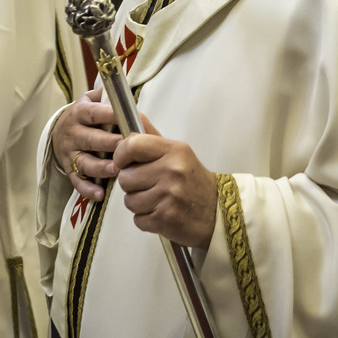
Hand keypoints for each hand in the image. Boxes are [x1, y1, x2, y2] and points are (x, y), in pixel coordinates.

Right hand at [52, 87, 122, 202]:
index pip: (95, 113)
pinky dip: (88, 189)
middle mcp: (73, 133)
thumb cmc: (84, 115)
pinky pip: (77, 181)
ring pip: (85, 162)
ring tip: (118, 170)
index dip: (110, 116)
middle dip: (109, 144)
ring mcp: (70, 153)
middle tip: (127, 148)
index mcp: (80, 113)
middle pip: (91, 139)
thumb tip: (123, 95)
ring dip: (101, 167)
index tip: (126, 119)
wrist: (58, 131)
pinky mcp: (69, 170)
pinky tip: (100, 193)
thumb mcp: (90, 100)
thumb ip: (105, 96)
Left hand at [113, 115, 217, 249]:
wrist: (217, 211)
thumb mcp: (177, 153)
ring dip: (139, 203)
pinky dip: (146, 219)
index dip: (120, 155)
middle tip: (149, 184)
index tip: (123, 162)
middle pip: (125, 177)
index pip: (132, 145)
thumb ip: (150, 138)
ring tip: (157, 199)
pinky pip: (138, 219)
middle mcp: (172, 171)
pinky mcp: (166, 219)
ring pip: (129, 200)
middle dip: (132, 184)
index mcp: (174, 150)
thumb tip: (123, 118)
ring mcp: (169, 196)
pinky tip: (161, 212)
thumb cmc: (192, 180)